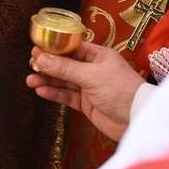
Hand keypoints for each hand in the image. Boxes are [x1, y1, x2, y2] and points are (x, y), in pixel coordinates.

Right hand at [26, 43, 145, 141]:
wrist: (138, 120)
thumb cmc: (121, 90)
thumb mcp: (91, 75)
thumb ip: (65, 68)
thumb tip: (41, 58)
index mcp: (98, 56)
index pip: (72, 48)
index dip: (54, 49)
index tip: (37, 49)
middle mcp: (93, 69)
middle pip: (65, 65)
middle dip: (48, 65)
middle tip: (31, 65)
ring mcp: (90, 87)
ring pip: (64, 82)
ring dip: (48, 81)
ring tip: (30, 80)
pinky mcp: (87, 104)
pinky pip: (67, 96)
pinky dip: (55, 94)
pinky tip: (41, 91)